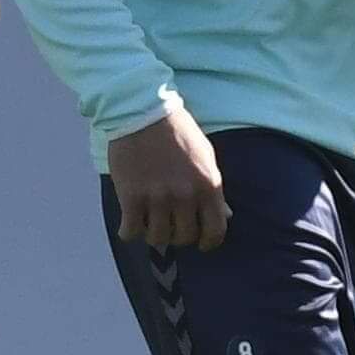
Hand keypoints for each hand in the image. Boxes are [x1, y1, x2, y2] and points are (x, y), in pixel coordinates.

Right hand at [106, 102, 230, 252]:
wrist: (142, 112)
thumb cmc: (177, 133)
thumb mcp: (205, 158)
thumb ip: (213, 190)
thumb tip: (226, 215)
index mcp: (208, 186)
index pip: (215, 231)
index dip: (208, 242)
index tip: (200, 242)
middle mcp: (185, 196)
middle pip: (183, 237)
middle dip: (177, 235)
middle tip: (169, 226)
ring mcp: (157, 197)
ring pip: (157, 237)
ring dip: (152, 234)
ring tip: (148, 223)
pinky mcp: (131, 196)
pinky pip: (130, 230)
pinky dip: (128, 232)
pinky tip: (128, 224)